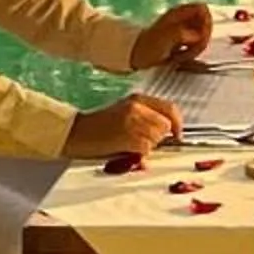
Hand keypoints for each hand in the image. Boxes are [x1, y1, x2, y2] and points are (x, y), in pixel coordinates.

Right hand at [67, 91, 182, 160]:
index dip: (177, 122)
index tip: (177, 134)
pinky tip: (127, 151)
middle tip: (145, 143)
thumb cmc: (98, 126)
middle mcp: (138, 107)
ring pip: (157, 138)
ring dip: (149, 146)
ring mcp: (134, 121)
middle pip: (165, 125)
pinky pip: (146, 149)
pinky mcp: (129, 137)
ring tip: (132, 146)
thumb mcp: (124, 112)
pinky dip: (140, 154)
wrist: (76, 132)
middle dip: (160, 137)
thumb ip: (145, 118)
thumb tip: (166, 132)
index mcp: (138, 99)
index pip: (169, 108)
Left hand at [131, 1, 214, 68]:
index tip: (201, 35)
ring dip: (195, 49)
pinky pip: (194, 46)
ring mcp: (182, 30)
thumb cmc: (149, 45)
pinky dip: (190, 53)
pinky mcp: (181, 42)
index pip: (203, 9)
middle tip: (191, 50)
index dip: (206, 21)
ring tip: (181, 56)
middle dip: (201, 39)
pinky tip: (179, 58)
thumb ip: (184, 33)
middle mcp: (183, 19)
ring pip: (201, 37)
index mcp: (179, 12)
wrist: (135, 56)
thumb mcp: (166, 37)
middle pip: (204, 24)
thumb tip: (199, 36)